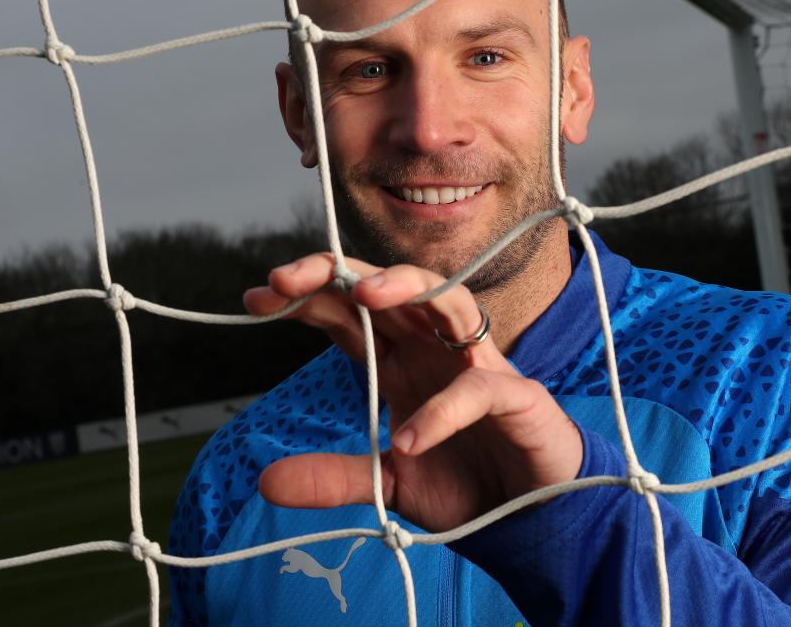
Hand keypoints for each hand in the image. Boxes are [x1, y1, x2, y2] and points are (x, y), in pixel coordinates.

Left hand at [243, 253, 582, 532]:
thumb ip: (335, 477)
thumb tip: (264, 481)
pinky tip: (412, 440)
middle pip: (389, 287)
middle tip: (286, 278)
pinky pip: (478, 387)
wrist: (534, 517)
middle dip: (338, 274)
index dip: (306, 297)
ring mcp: (479, 364)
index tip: (256, 296)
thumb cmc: (467, 482)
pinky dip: (444, 410)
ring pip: (448, 299)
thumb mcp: (389, 483)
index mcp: (402, 359)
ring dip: (407, 288)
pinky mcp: (516, 395)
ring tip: (364, 297)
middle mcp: (436, 348)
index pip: (349, 311)